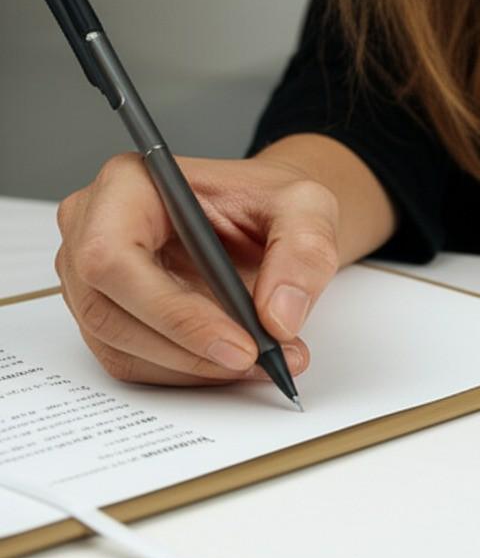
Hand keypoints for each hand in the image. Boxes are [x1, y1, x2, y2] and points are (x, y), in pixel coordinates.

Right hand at [55, 134, 393, 385]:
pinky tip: (238, 363)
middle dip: (191, 349)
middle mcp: (94, 227)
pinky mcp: (110, 315)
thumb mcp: (308, 207)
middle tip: (261, 360)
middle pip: (110, 311)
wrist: (270, 219)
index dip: (173, 311)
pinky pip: (135, 362)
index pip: (114, 257)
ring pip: (122, 347)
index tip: (240, 344)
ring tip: (267, 361)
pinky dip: (191, 373)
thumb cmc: (271, 200)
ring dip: (196, 368)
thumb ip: (304, 252)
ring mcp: (93, 277)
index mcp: (128, 183)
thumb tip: (278, 318)